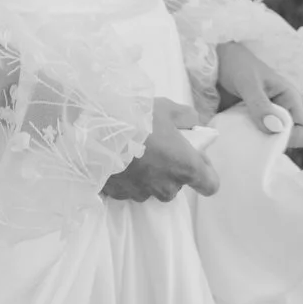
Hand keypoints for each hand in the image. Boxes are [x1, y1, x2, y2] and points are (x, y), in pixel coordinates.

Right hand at [100, 97, 220, 202]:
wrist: (93, 128)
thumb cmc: (137, 117)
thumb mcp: (167, 108)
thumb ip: (187, 118)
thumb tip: (192, 123)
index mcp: (186, 167)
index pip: (210, 185)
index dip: (204, 172)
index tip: (193, 158)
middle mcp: (167, 187)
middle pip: (176, 185)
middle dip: (169, 170)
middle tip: (156, 147)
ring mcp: (142, 193)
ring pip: (151, 188)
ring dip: (147, 175)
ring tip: (131, 152)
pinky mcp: (119, 195)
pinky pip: (128, 188)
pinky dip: (126, 178)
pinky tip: (116, 159)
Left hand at [215, 41, 302, 150]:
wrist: (216, 60)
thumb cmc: (238, 65)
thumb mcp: (249, 83)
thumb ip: (260, 105)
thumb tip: (275, 129)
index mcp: (290, 101)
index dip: (292, 140)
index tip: (268, 138)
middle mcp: (282, 113)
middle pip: (287, 142)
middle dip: (271, 147)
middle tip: (249, 143)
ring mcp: (265, 119)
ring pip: (269, 144)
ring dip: (256, 146)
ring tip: (239, 142)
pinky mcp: (250, 123)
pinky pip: (253, 140)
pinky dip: (245, 142)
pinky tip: (231, 139)